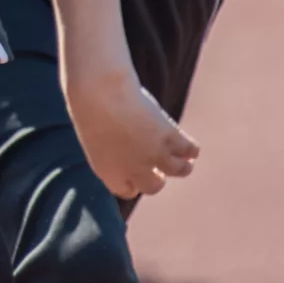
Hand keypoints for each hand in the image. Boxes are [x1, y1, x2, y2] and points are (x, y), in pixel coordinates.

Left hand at [64, 59, 199, 200]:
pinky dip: (192, 150)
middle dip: (158, 178)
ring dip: (183, 166)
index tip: (138, 171)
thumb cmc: (91, 106)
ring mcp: (153, 154)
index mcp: (109, 173)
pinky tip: (188, 145)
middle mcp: (134, 170)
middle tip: (161, 166)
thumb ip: (112, 149)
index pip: (128, 190)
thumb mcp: (96, 135)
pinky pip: (191, 150)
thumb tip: (130, 147)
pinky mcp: (168, 136)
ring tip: (184, 159)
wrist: (100, 91)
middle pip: (154, 187)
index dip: (135, 181)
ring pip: (181, 170)